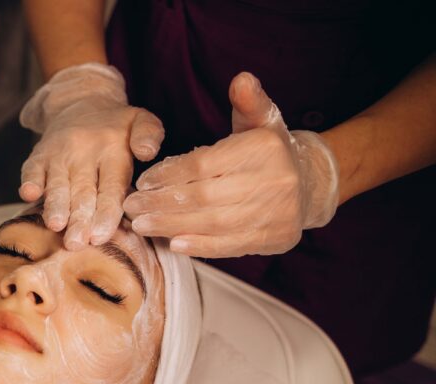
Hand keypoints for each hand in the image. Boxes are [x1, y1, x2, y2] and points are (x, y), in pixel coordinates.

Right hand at [19, 63, 164, 248]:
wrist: (80, 101)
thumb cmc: (115, 125)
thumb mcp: (141, 120)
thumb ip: (150, 135)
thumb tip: (146, 152)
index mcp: (112, 150)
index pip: (111, 187)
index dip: (106, 213)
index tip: (101, 236)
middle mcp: (84, 152)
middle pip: (83, 191)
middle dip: (79, 218)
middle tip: (77, 243)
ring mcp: (59, 154)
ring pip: (58, 184)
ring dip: (55, 205)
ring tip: (56, 225)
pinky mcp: (39, 155)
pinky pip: (32, 168)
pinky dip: (30, 181)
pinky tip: (28, 195)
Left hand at [122, 72, 338, 257]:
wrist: (311, 184)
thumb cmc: (271, 150)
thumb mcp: (261, 119)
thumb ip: (247, 100)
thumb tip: (241, 79)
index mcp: (263, 148)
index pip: (204, 164)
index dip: (169, 174)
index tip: (143, 182)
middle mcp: (273, 181)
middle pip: (205, 197)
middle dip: (162, 203)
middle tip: (132, 207)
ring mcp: (276, 212)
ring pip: (214, 223)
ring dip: (173, 226)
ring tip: (142, 225)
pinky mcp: (275, 238)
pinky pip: (232, 245)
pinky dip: (200, 246)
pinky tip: (174, 243)